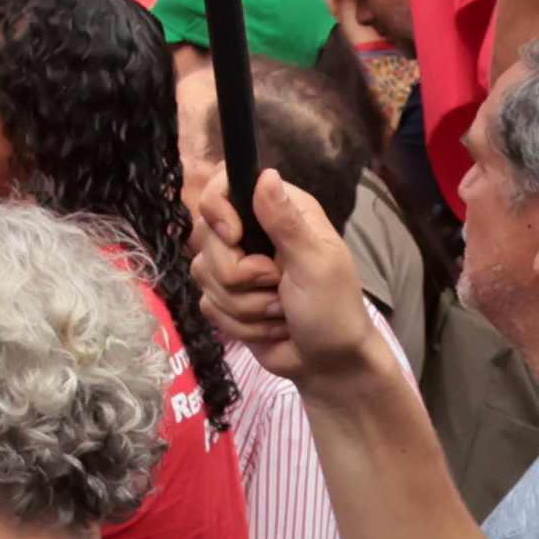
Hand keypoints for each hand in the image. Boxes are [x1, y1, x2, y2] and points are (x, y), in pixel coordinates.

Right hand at [186, 153, 374, 387]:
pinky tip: (270, 326)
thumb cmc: (334, 310)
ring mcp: (236, 266)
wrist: (330, 365)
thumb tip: (266, 174)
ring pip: (204, 274)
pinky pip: (208, 304)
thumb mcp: (316, 264)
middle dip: (239, 273)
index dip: (218, 211)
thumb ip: (286, 223)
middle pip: (206, 236)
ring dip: (246, 304)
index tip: (234, 237)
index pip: (224, 187)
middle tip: (277, 284)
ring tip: (280, 310)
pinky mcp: (226, 297)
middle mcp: (253, 234)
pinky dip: (241, 323)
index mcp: (279, 212)